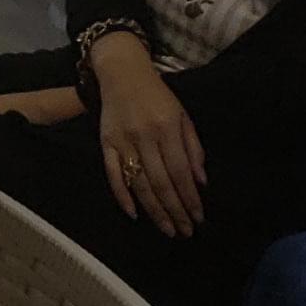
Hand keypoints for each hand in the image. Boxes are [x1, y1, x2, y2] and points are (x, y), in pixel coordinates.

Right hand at [90, 38, 206, 236]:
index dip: (190, 198)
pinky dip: (122, 196)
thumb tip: (200, 182)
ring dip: (154, 211)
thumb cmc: (158, 96)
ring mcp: (123, 142)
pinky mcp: (106, 144)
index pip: (180, 172)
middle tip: (184, 232)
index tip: (198, 218)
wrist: (122, 73)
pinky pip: (113, 175)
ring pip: (139, 184)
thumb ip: (193, 147)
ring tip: (167, 229)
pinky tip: (134, 214)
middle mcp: (144, 137)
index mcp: (167, 129)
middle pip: (161, 183)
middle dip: (175, 211)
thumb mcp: (183, 115)